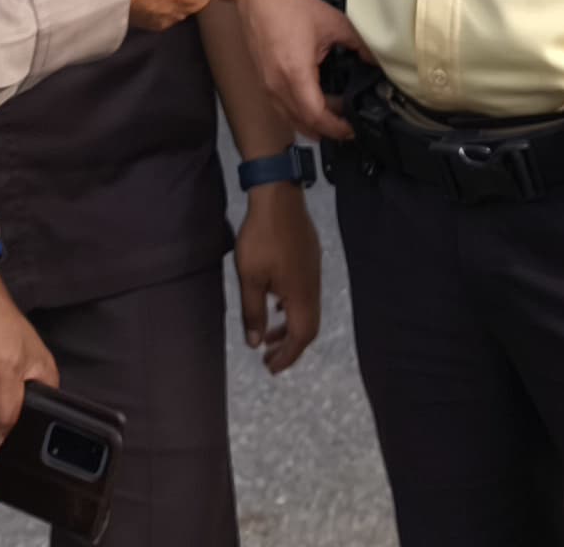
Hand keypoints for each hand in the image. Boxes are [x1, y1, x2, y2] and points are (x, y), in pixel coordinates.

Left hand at [231, 182, 323, 373]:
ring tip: (269, 333)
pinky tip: (276, 301)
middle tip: (269, 358)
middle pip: (308, 326)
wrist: (278, 196)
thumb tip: (255, 343)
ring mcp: (313, 270)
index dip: (287, 356)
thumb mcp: (250, 278)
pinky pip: (305, 293)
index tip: (271, 367)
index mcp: (301, 295)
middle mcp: (313, 286)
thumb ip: (253, 313)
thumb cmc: (262, 236)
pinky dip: (291, 307)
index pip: (301, 336)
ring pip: (307, 309)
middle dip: (289, 345)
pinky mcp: (309, 258)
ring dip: (289, 325)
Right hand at [242, 0, 369, 139]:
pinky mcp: (263, 83)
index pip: (315, 115)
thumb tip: (377, 61)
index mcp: (294, 73)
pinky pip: (281, 109)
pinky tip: (315, 107)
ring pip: (290, 120)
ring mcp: (267, 86)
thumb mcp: (334, 23)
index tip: (353, 128)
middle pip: (303, 123)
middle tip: (348, 127)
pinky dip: (299, 115)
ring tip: (335, 119)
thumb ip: (359, 44)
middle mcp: (276, 85)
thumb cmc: (293, 8)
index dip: (336, 127)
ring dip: (312, 124)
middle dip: (327, 130)